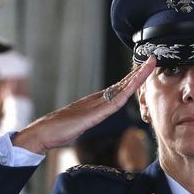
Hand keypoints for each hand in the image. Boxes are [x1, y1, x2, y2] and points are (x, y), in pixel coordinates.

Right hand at [13, 57, 155, 153]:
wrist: (42, 133)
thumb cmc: (56, 131)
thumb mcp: (77, 124)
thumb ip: (84, 120)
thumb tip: (86, 120)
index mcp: (93, 103)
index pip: (117, 89)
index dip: (131, 79)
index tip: (143, 71)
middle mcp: (96, 100)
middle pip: (121, 84)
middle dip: (137, 73)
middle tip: (152, 59)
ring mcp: (95, 105)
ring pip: (121, 89)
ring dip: (136, 77)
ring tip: (149, 65)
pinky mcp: (93, 114)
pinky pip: (114, 102)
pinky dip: (127, 91)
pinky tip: (136, 84)